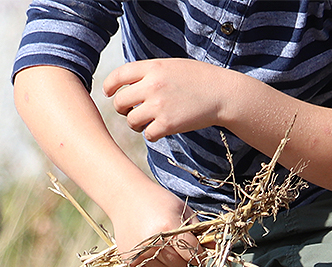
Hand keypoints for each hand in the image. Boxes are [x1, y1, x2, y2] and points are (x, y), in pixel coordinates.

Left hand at [103, 59, 236, 141]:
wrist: (222, 93)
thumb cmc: (197, 80)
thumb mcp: (171, 66)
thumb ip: (149, 73)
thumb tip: (124, 86)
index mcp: (154, 67)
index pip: (119, 75)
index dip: (109, 86)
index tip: (108, 93)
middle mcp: (153, 85)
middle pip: (119, 102)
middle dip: (123, 109)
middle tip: (133, 112)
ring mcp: (159, 105)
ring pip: (131, 121)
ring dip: (137, 124)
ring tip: (150, 121)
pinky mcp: (167, 124)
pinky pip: (147, 135)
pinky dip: (152, 134)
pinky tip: (162, 129)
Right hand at [107, 182, 203, 266]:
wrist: (127, 198)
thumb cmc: (159, 202)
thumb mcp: (182, 210)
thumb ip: (199, 231)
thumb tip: (215, 248)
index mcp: (169, 227)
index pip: (193, 253)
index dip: (199, 253)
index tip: (199, 249)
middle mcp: (153, 242)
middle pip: (180, 265)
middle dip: (183, 256)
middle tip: (176, 242)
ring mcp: (140, 252)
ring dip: (168, 261)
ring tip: (162, 243)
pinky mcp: (130, 259)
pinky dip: (155, 264)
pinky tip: (151, 249)